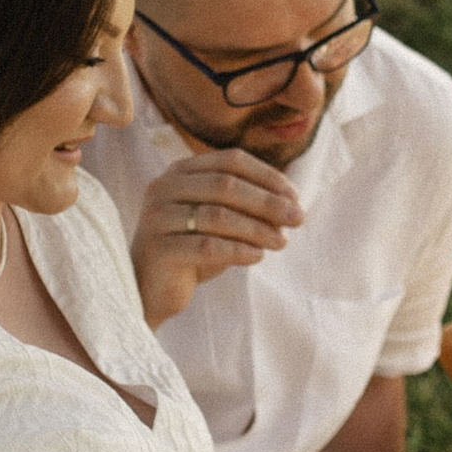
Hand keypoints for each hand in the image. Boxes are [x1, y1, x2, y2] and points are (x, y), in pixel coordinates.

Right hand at [132, 147, 301, 327]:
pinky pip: (206, 246)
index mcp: (180, 171)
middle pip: (225, 185)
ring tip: (281, 242)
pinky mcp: (158, 249)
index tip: (295, 197)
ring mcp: (157, 217)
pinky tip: (257, 256)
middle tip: (298, 219)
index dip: (267, 176)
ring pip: (217, 215)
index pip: (231, 160)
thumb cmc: (192, 251)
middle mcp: (163, 187)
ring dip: (257, 228)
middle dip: (268, 201)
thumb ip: (248, 207)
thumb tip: (291, 203)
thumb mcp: (220, 222)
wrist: (152, 290)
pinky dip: (238, 250)